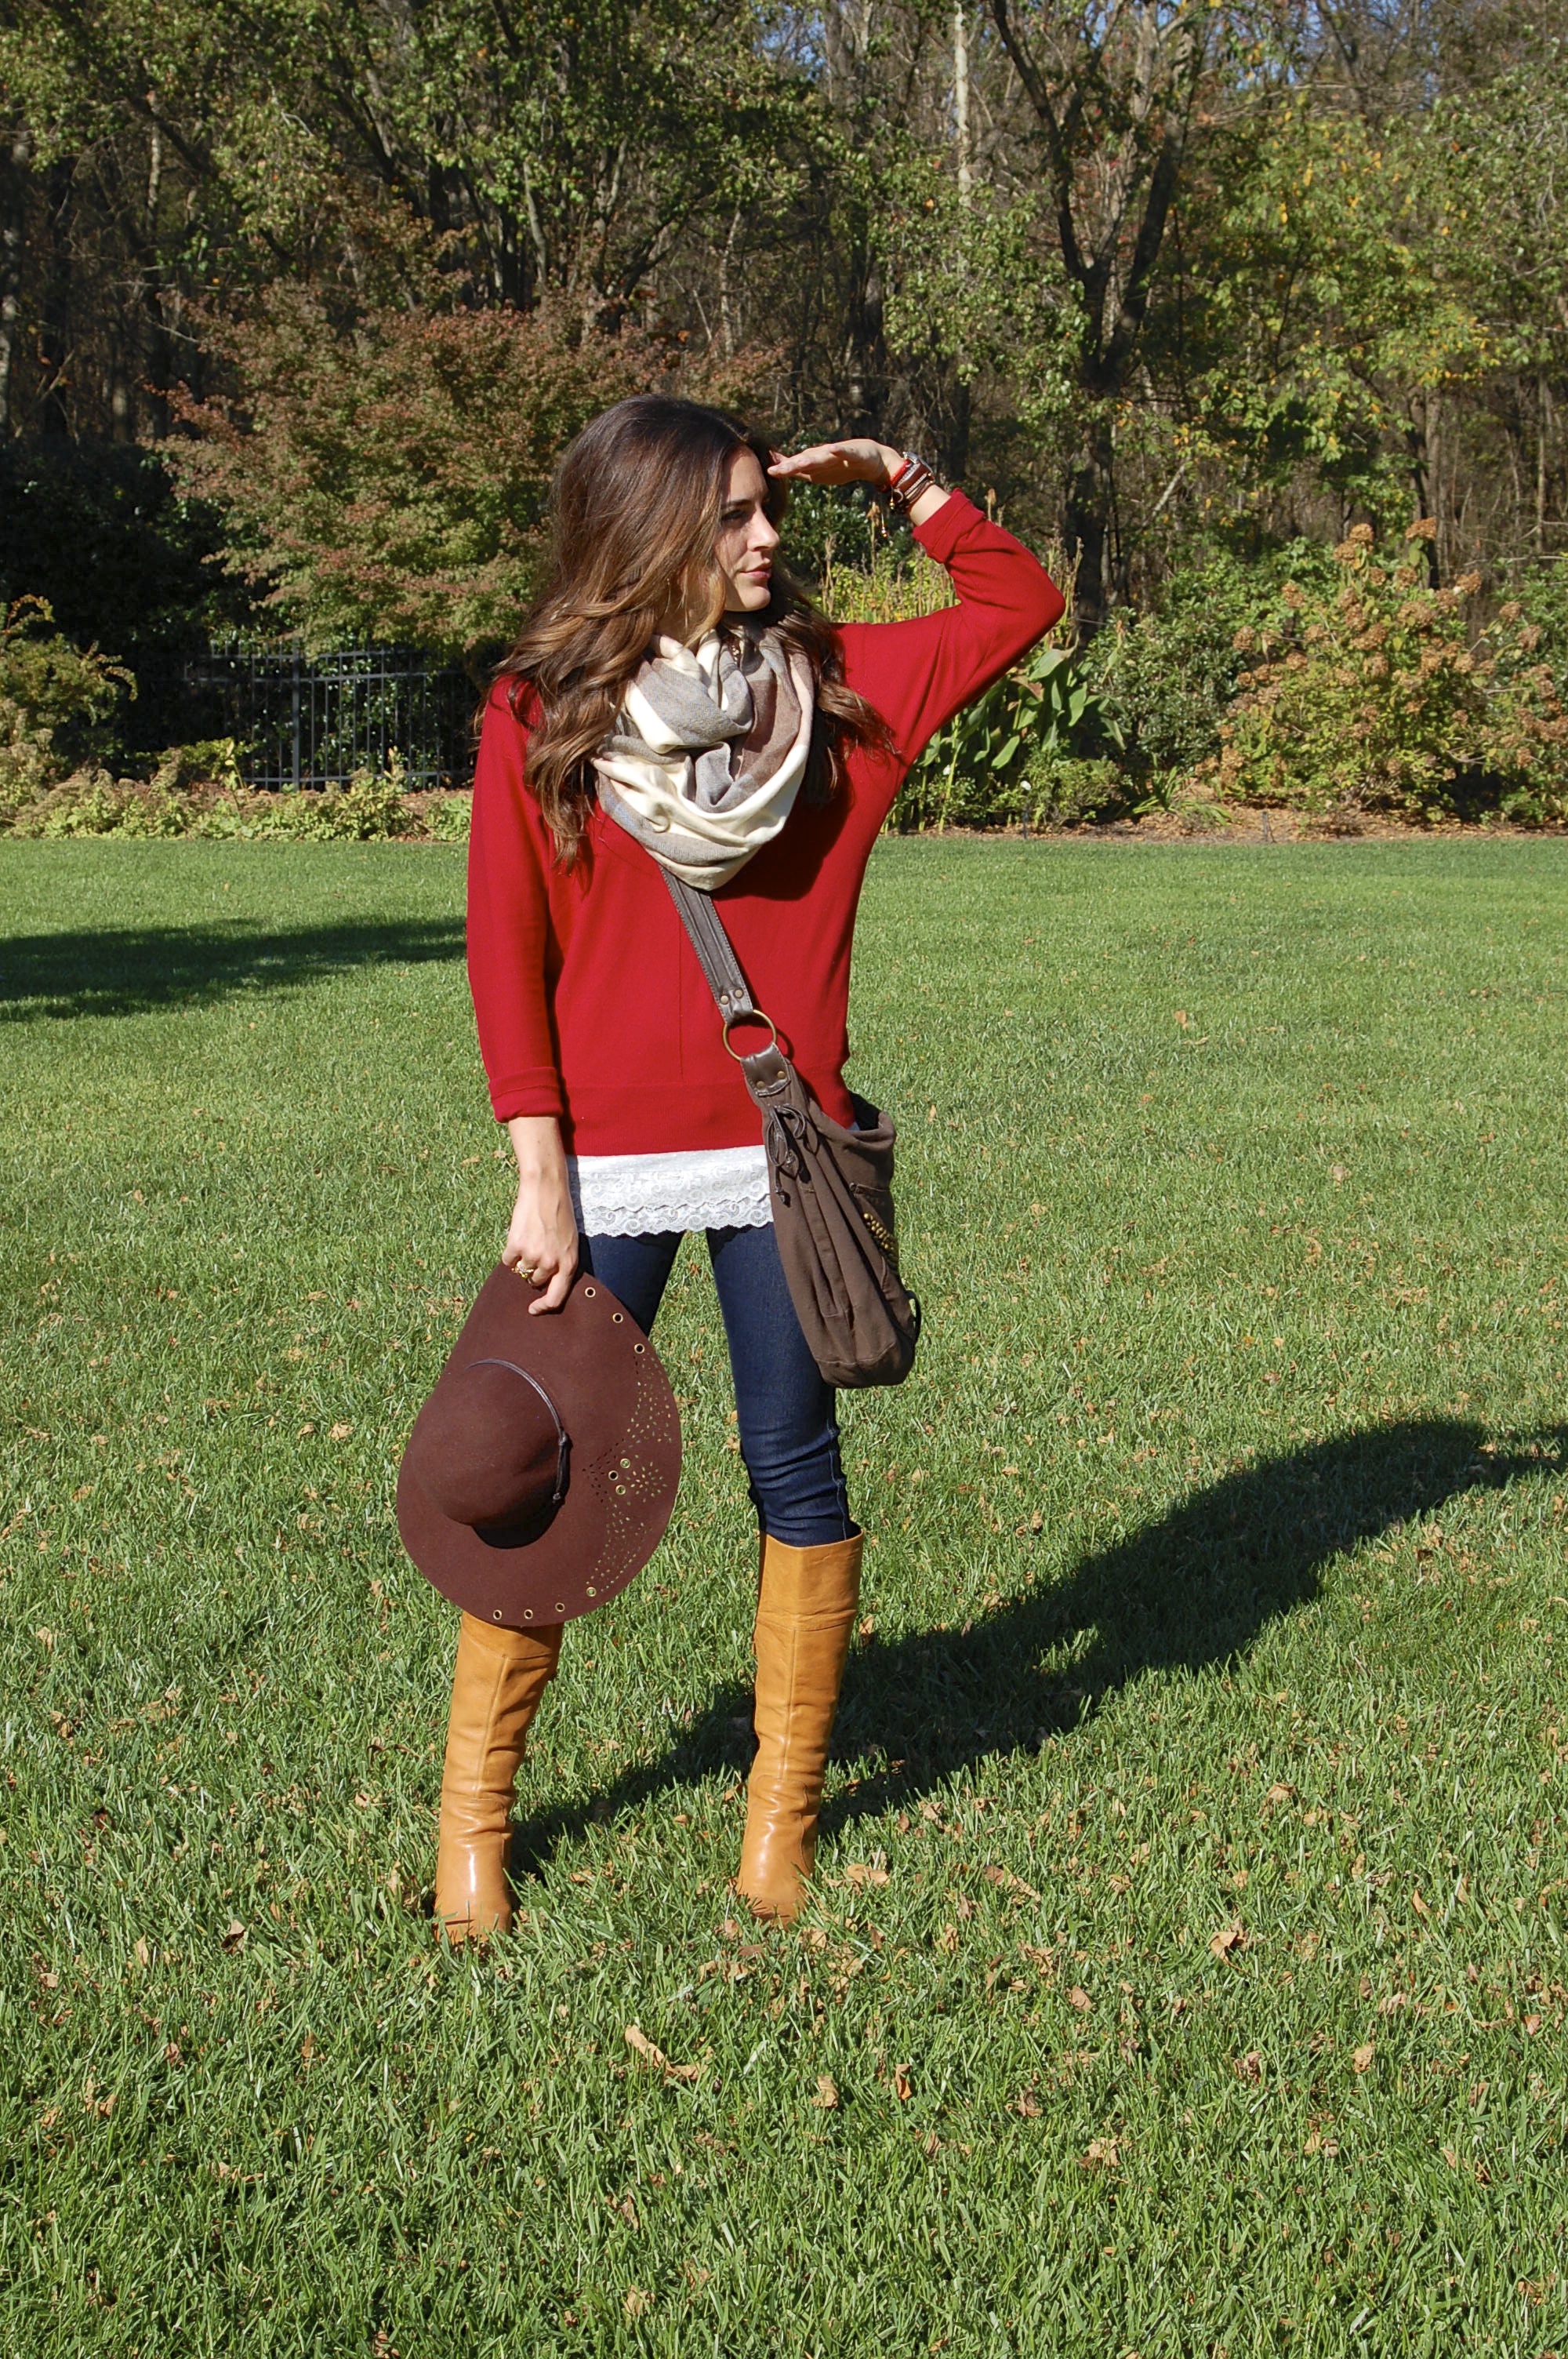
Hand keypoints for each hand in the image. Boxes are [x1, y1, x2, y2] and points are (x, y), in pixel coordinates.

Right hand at [502, 1116, 577, 1314]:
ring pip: (520, 1270)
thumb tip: (547, 1283)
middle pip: (534, 1281)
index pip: (557, 1298)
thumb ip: (562, 1263)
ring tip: (530, 1237)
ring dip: (521, 1259)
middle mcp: (552, 1263)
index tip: (533, 1309)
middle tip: (536, 1250)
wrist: (546, 1189)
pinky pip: (507, 1260)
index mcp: (569, 1264)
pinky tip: (519, 1234)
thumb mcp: (570, 1242)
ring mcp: (533, 1256)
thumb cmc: (560, 1214)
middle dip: (533, 1271)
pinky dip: (510, 1251)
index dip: (543, 1307)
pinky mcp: (516, 1246)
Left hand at [768, 437, 902, 489]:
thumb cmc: (840, 466)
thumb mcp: (817, 473)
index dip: (781, 469)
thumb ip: (797, 471)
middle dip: (790, 465)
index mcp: (813, 462)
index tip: (767, 472)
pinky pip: (845, 452)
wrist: (869, 460)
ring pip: (822, 456)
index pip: (795, 466)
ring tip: (799, 461)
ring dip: (810, 458)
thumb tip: (776, 470)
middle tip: (776, 470)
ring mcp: (837, 453)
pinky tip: (833, 449)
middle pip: (804, 461)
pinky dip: (839, 450)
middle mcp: (822, 455)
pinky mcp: (853, 453)